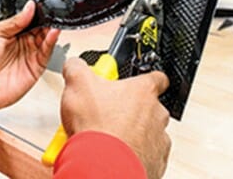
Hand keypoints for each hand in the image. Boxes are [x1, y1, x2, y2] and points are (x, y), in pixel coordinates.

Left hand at [0, 0, 59, 117]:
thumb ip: (13, 21)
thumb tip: (29, 8)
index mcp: (12, 32)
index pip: (29, 18)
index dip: (35, 12)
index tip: (40, 5)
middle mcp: (23, 42)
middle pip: (40, 27)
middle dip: (45, 19)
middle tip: (48, 12)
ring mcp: (31, 54)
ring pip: (46, 38)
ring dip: (51, 28)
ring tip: (52, 21)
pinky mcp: (37, 67)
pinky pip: (47, 52)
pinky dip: (52, 42)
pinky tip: (52, 33)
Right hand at [60, 58, 170, 178]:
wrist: (102, 166)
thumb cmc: (97, 127)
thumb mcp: (77, 84)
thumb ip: (77, 68)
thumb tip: (74, 64)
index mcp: (144, 91)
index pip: (157, 78)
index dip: (144, 80)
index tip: (132, 84)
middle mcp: (157, 114)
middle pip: (150, 108)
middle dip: (132, 111)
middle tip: (109, 116)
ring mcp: (158, 140)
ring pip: (149, 133)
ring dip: (133, 135)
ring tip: (109, 138)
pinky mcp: (155, 163)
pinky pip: (147, 156)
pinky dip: (133, 155)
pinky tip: (114, 154)